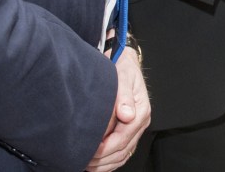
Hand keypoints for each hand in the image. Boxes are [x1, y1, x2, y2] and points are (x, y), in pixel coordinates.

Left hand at [87, 48, 149, 170]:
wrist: (125, 64)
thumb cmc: (123, 69)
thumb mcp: (123, 76)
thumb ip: (124, 95)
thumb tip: (127, 115)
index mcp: (141, 111)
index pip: (123, 137)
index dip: (106, 148)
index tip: (90, 151)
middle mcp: (140, 122)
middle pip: (122, 150)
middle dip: (103, 159)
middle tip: (83, 161)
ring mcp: (136, 128)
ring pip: (122, 154)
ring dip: (105, 163)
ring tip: (87, 165)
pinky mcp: (129, 131)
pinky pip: (122, 152)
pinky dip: (110, 162)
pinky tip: (96, 164)